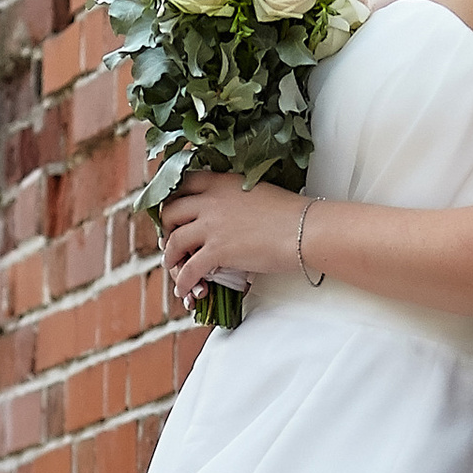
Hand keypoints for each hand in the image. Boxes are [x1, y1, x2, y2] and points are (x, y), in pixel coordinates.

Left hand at [158, 170, 306, 310]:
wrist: (305, 230)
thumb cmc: (291, 213)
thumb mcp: (257, 191)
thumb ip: (235, 198)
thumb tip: (229, 214)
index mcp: (222, 182)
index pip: (183, 183)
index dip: (173, 199)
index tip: (174, 212)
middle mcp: (211, 200)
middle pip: (170, 212)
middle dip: (166, 228)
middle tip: (172, 240)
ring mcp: (211, 225)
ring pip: (174, 241)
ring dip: (170, 257)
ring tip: (175, 267)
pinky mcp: (217, 251)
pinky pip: (189, 269)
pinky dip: (183, 282)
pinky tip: (186, 290)